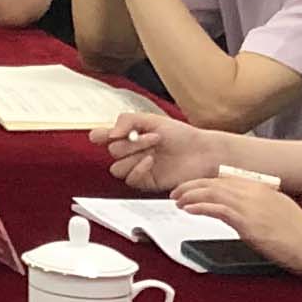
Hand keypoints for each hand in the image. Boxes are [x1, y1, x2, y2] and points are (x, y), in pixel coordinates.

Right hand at [99, 109, 222, 192]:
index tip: (108, 134)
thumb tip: (109, 134)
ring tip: (153, 150)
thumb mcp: (152, 119)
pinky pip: (130, 179)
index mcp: (128, 135)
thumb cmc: (181, 134)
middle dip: (131, 143)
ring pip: (116, 167)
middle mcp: (130, 152)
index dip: (99, 136)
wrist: (202, 152)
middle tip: (153, 138)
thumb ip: (127, 120)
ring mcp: (137, 167)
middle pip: (111, 151)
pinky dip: (138, 169)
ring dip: (134, 156)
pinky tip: (151, 161)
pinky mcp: (146, 182)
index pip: (101, 136)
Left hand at [176, 170, 301, 271]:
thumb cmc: (298, 233)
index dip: (203, 182)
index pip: (224, 179)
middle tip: (176, 192)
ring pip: (211, 193)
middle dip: (190, 186)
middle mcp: (254, 192)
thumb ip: (257, 201)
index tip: (191, 187)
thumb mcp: (277, 207)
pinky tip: (189, 209)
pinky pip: (216, 209)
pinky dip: (199, 207)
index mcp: (261, 187)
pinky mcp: (247, 223)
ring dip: (190, 196)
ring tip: (177, 200)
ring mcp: (250, 206)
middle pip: (213, 183)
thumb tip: (238, 204)